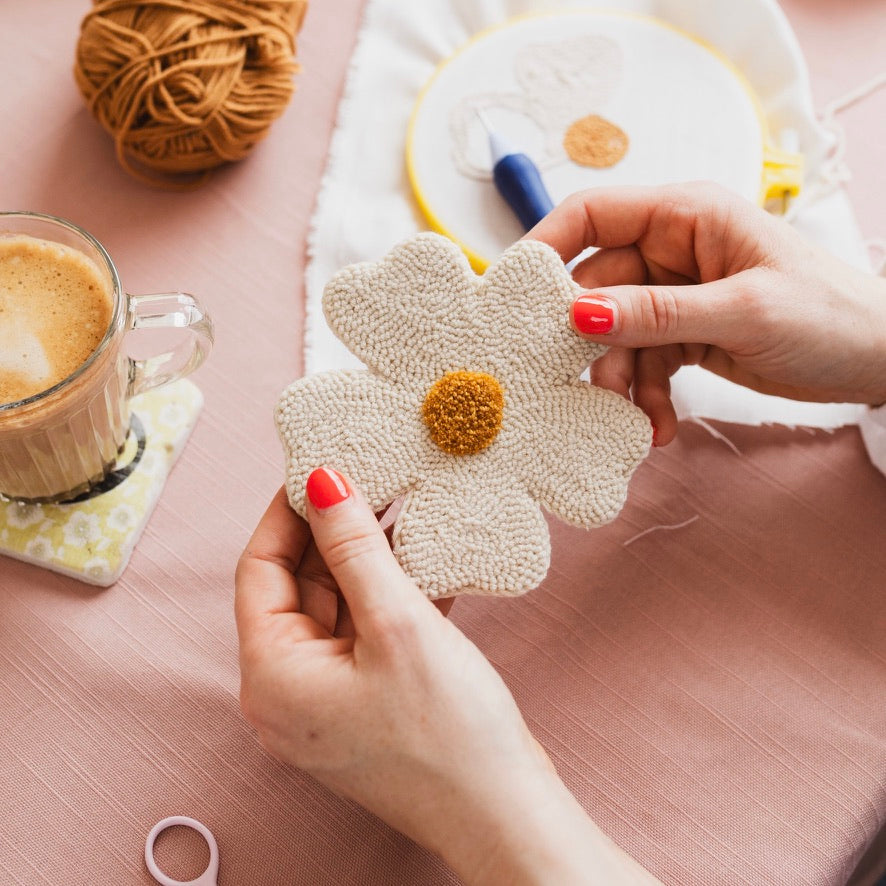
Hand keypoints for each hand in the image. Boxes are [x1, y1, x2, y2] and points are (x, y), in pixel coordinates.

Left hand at [235, 470, 658, 883]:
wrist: (505, 815)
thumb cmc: (450, 733)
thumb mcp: (398, 624)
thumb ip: (355, 547)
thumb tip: (322, 481)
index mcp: (272, 676)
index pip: (259, 570)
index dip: (287, 513)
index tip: (318, 467)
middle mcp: (287, 690)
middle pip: (297, 587)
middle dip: (333, 532)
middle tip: (368, 479)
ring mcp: (326, 699)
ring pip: (335, 605)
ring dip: (367, 559)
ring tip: (399, 507)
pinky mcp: (364, 702)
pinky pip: (363, 631)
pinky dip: (387, 594)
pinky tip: (421, 559)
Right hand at [528, 182, 885, 444]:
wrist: (879, 360)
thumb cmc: (831, 314)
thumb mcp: (743, 311)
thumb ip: (658, 313)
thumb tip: (579, 313)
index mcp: (686, 216)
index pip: (594, 215)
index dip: (547, 246)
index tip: (513, 295)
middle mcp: (672, 251)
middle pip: (596, 288)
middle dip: (587, 342)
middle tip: (572, 382)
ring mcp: (675, 296)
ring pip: (614, 336)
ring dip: (618, 381)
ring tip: (635, 419)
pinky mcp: (682, 336)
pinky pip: (641, 364)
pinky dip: (642, 397)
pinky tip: (657, 427)